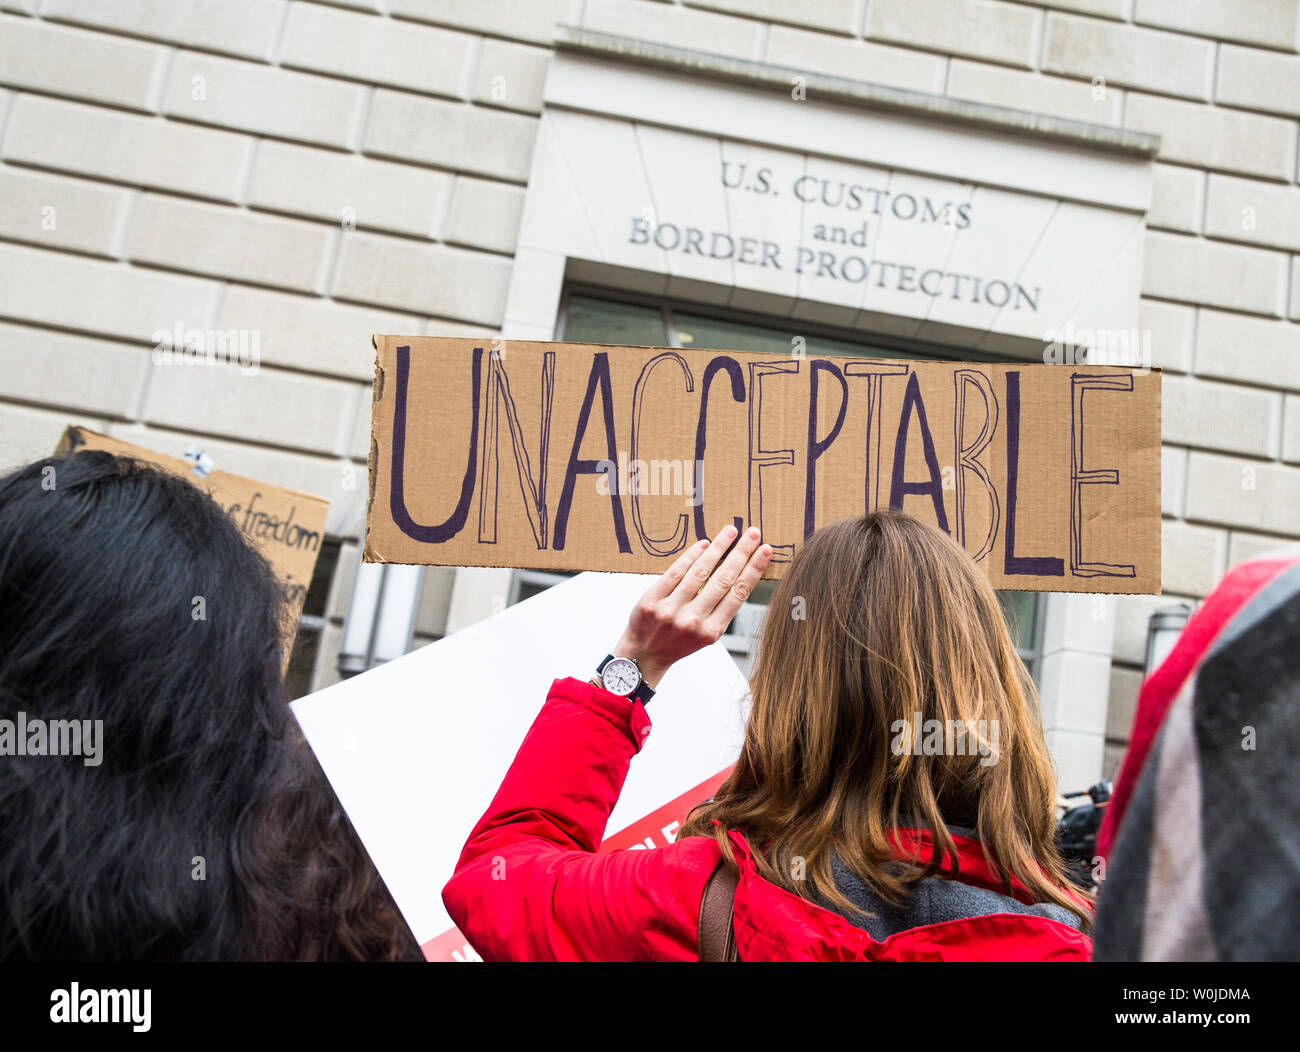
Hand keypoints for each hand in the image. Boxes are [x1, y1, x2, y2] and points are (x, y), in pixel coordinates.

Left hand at [611, 524, 772, 688]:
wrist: (644, 654)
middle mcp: (693, 621)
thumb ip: (720, 609)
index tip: (766, 551)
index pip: (739, 593)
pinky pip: (675, 572)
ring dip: (718, 548)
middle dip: (741, 553)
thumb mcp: (706, 635)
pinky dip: (691, 556)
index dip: (754, 569)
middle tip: (754, 533)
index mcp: (712, 631)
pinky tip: (703, 544)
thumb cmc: (679, 642)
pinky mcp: (651, 601)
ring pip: (700, 572)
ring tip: (730, 531)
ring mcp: (671, 611)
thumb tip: (739, 572)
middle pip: (723, 579)